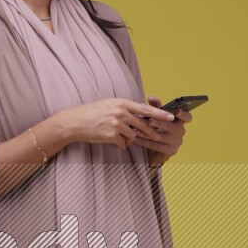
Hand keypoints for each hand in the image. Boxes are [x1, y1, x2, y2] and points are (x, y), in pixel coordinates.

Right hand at [61, 97, 176, 150]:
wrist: (75, 122)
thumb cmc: (92, 113)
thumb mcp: (110, 104)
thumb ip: (125, 108)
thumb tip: (139, 114)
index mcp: (122, 103)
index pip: (146, 109)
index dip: (160, 114)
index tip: (171, 117)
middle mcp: (121, 112)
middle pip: (143, 124)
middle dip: (150, 132)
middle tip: (156, 136)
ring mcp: (116, 124)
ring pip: (133, 135)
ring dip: (129, 138)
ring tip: (118, 135)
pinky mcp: (111, 135)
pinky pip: (124, 143)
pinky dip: (120, 144)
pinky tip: (112, 140)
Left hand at [136, 95, 191, 166]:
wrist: (157, 150)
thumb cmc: (159, 129)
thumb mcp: (159, 116)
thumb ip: (156, 106)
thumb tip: (151, 97)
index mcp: (180, 121)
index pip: (187, 117)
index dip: (183, 114)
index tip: (177, 111)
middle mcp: (180, 131)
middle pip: (171, 126)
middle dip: (159, 123)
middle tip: (149, 120)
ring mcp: (176, 142)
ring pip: (161, 136)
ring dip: (148, 132)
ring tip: (136, 129)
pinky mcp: (170, 151)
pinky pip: (155, 146)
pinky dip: (144, 142)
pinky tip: (135, 139)